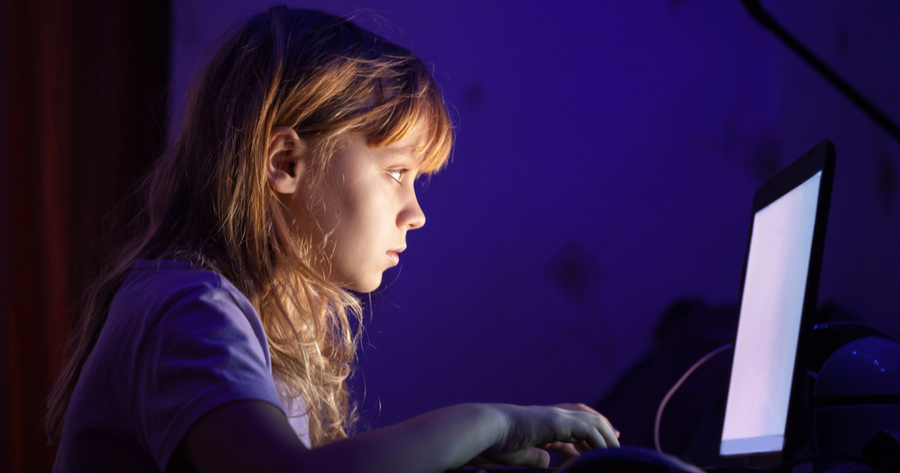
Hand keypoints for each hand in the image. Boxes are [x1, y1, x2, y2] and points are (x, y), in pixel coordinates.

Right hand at [479, 404, 619, 467]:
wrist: (486, 430)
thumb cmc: (495, 443)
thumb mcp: (520, 455)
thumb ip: (536, 457)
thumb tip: (549, 461)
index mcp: (542, 424)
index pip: (571, 427)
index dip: (587, 437)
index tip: (600, 447)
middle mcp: (551, 416)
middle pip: (585, 417)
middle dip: (603, 428)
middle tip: (617, 440)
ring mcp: (555, 416)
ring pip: (591, 420)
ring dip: (606, 435)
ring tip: (616, 451)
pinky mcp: (558, 421)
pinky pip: (588, 429)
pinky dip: (599, 440)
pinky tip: (605, 452)